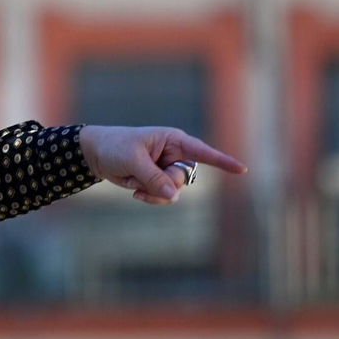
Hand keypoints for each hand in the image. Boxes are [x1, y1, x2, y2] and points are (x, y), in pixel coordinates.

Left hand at [78, 125, 246, 204]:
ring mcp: (168, 170)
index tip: (242, 169)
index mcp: (173, 140)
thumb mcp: (132, 160)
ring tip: (133, 182)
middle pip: (183, 178)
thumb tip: (173, 196)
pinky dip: (149, 197)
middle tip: (139, 172)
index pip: (202, 152)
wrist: (96, 154)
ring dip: (152, 192)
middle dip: (161, 182)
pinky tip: (133, 190)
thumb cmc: (115, 147)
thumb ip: (153, 177)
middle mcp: (175, 155)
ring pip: (174, 191)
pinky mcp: (159, 182)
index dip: (222, 161)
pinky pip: (164, 197)